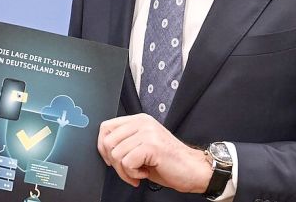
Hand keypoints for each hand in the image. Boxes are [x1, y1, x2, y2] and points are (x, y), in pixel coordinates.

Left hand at [97, 114, 211, 193]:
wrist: (192, 170)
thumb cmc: (168, 161)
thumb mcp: (142, 146)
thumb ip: (125, 141)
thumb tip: (103, 148)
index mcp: (138, 120)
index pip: (106, 127)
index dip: (103, 147)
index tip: (111, 160)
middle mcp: (142, 123)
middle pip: (108, 142)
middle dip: (114, 163)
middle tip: (128, 170)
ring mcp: (147, 133)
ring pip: (116, 154)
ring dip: (125, 171)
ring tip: (139, 172)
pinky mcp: (152, 146)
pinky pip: (127, 163)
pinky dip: (133, 174)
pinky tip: (145, 173)